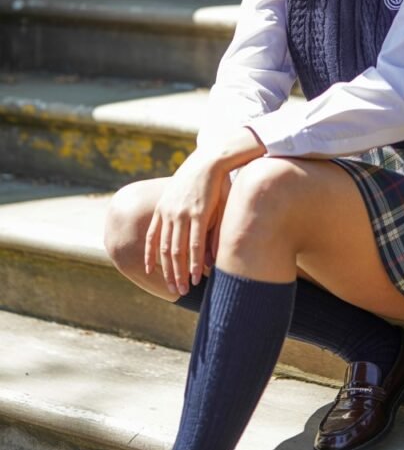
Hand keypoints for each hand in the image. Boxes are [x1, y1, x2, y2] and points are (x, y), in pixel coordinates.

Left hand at [144, 127, 264, 295]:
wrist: (209, 159)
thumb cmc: (199, 177)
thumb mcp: (183, 195)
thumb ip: (183, 217)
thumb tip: (181, 230)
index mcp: (162, 208)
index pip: (152, 239)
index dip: (150, 257)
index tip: (149, 271)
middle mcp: (169, 213)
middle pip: (165, 250)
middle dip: (168, 273)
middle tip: (174, 290)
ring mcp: (183, 214)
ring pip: (178, 250)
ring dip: (180, 272)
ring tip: (184, 288)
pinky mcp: (199, 213)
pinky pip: (194, 242)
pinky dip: (193, 260)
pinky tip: (195, 273)